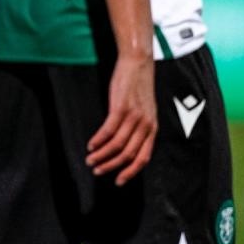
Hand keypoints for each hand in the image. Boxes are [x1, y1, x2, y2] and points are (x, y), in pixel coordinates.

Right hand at [87, 52, 156, 184]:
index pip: (143, 158)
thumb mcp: (144, 109)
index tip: (118, 180)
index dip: (130, 172)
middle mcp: (146, 125)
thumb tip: (125, 143)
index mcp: (152, 128)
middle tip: (98, 171)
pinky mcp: (121, 107)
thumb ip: (138, 126)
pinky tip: (91, 144)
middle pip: (128, 154)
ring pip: (117, 144)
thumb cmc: (138, 85)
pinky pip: (108, 129)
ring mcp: (134, 116)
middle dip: (111, 166)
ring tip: (90, 159)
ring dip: (102, 155)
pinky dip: (98, 140)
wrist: (138, 63)